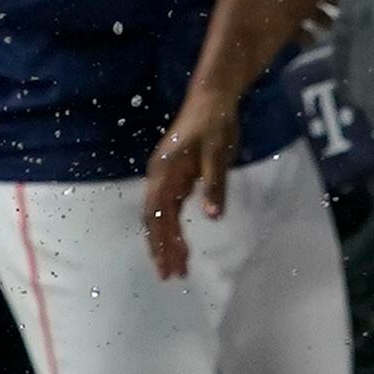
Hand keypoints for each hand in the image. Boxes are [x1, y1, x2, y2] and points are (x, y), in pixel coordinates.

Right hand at [139, 89, 242, 280]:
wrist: (213, 97)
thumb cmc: (215, 124)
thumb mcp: (218, 154)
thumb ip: (214, 185)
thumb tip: (213, 217)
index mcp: (165, 171)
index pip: (157, 213)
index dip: (161, 241)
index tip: (167, 265)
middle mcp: (160, 176)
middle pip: (155, 219)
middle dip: (161, 248)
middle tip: (171, 276)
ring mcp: (167, 176)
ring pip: (162, 216)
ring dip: (168, 241)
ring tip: (177, 267)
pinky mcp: (178, 176)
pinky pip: (171, 208)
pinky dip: (175, 228)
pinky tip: (181, 244)